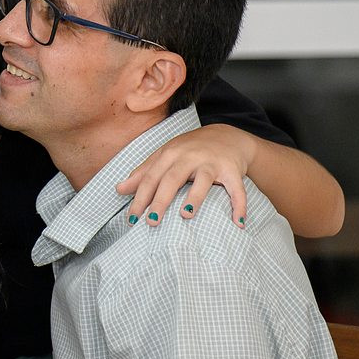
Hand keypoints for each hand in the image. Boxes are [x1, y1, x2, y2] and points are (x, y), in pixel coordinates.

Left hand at [116, 124, 252, 227]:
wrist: (227, 135)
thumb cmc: (189, 150)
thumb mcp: (165, 156)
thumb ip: (143, 173)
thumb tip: (119, 189)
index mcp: (170, 154)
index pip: (151, 177)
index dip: (140, 197)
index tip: (132, 217)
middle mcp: (190, 157)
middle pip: (172, 179)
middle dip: (161, 200)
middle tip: (152, 222)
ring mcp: (212, 163)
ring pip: (203, 181)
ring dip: (195, 198)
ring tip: (185, 216)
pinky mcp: (232, 171)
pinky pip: (237, 189)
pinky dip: (239, 205)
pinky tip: (237, 223)